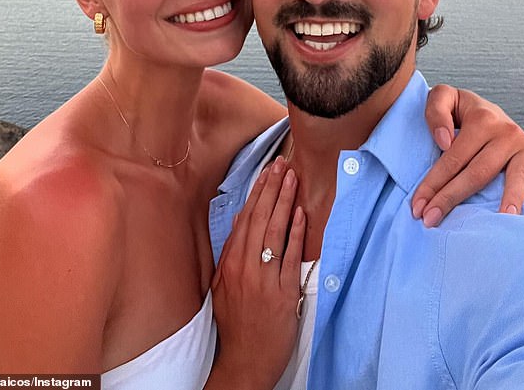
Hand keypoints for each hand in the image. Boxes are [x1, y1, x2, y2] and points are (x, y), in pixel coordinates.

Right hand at [209, 156, 304, 389]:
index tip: (266, 171)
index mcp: (230, 263)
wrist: (244, 361)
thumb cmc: (235, 322)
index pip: (245, 219)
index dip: (257, 193)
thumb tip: (241, 218)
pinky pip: (290, 257)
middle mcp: (245, 267)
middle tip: (282, 164)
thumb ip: (231, 251)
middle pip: (259, 219)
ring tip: (292, 178)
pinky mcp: (283, 293)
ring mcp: (264, 280)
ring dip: (284, 202)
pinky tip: (300, 213)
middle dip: (272, 188)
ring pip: (274, 232)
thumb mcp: (223, 285)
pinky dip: (295, 233)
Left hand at [413, 85, 523, 226]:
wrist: (484, 106)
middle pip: (477, 173)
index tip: (417, 206)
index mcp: (482, 119)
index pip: (453, 158)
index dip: (434, 183)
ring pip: (513, 179)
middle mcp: (507, 133)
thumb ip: (436, 112)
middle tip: (431, 220)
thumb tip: (445, 142)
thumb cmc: (459, 108)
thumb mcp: (443, 97)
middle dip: (452, 199)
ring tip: (499, 223)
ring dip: (507, 202)